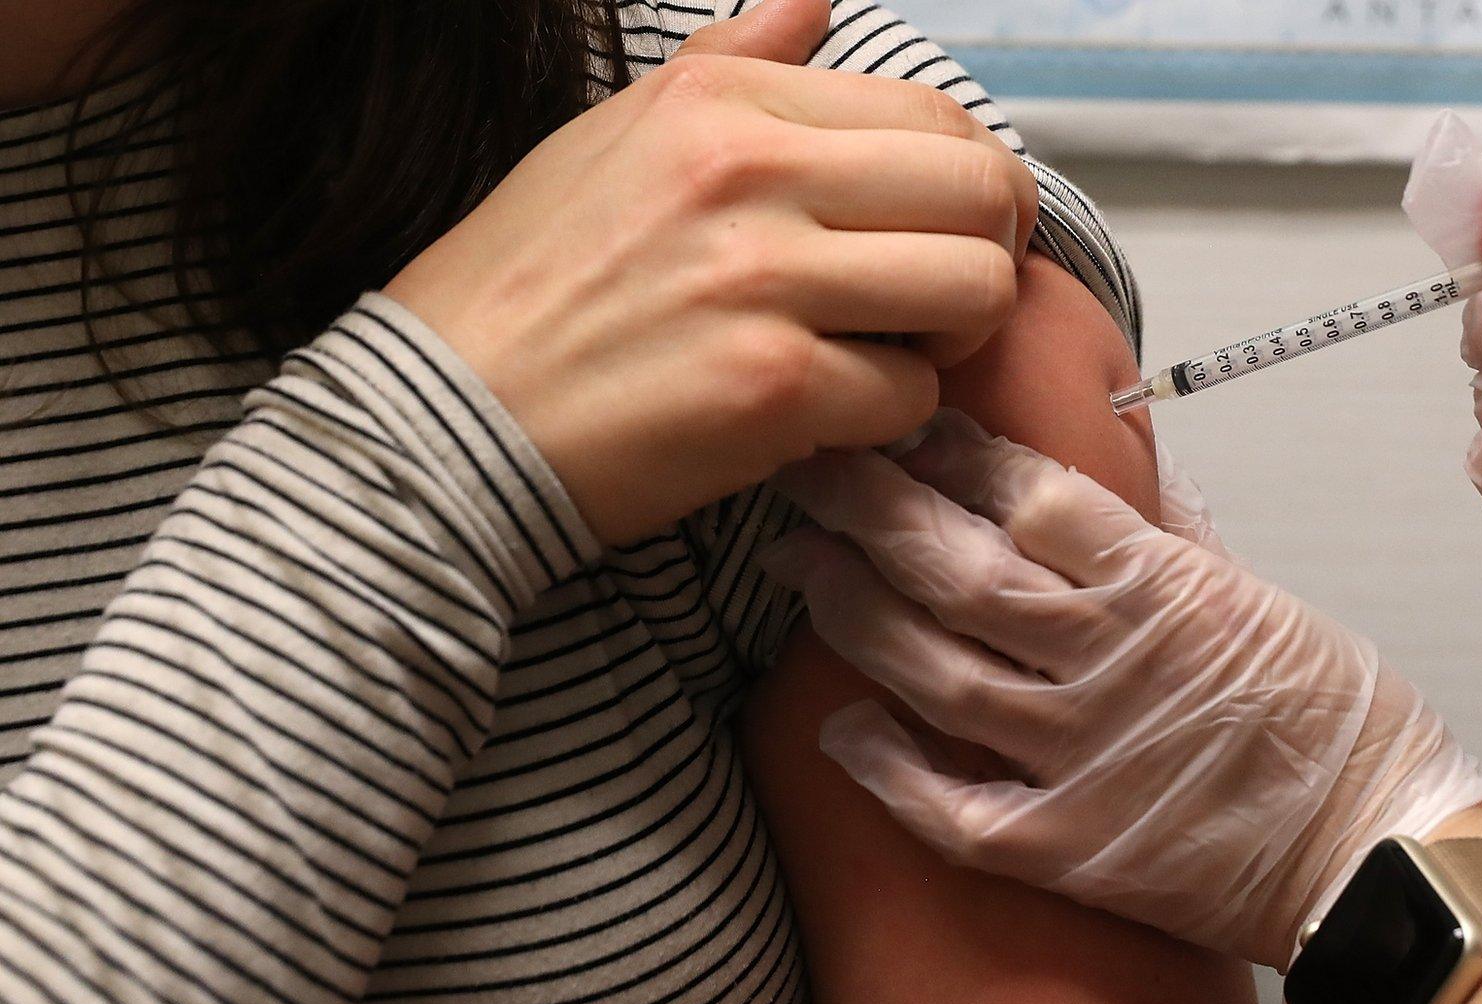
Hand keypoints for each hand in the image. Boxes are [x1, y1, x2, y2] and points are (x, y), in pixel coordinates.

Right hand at [384, 0, 1037, 544]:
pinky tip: (826, 412)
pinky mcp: (770, 387)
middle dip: (990, 255)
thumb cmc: (531, 284)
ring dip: (952, 337)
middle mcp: (750, 170)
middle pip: (982, 193)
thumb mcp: (618, 134)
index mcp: (724, 99)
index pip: (937, 113)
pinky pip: (911, 395)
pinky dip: (884, 416)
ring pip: (973, 292)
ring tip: (891, 351)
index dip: (972, 184)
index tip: (942, 231)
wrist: (445, 418)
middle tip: (940, 299)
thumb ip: (733, 61)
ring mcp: (764, 279)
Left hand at [760, 411, 1481, 969]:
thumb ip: (1177, 534)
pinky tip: (839, 727)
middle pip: (960, 568)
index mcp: (1164, 587)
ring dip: (857, 615)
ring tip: (804, 570)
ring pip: (938, 671)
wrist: (1381, 854)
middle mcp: (1111, 660)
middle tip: (805, 476)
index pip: (1031, 493)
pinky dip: (889, 768)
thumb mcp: (1267, 596)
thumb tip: (1120, 464)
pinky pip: (951, 807)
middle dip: (868, 510)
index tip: (901, 421)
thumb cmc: (1339, 723)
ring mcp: (1082, 757)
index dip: (951, 451)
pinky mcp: (1068, 847)